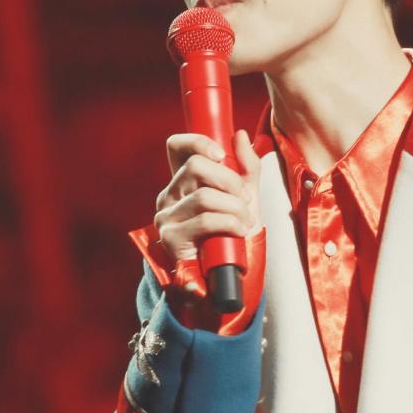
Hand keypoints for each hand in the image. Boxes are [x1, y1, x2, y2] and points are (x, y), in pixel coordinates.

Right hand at [154, 129, 261, 266]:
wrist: (226, 277)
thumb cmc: (232, 236)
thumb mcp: (244, 198)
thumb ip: (245, 167)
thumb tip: (238, 135)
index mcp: (182, 182)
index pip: (176, 146)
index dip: (198, 142)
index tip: (222, 155)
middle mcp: (168, 196)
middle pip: (196, 166)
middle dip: (230, 181)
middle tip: (243, 200)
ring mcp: (166, 217)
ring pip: (204, 196)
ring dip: (235, 208)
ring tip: (244, 221)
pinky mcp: (170, 238)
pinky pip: (205, 220)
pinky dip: (229, 224)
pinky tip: (238, 232)